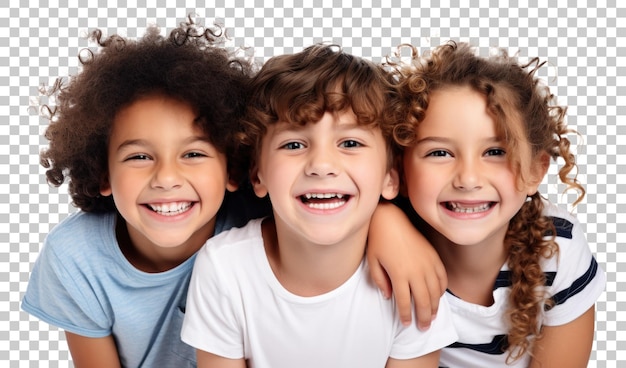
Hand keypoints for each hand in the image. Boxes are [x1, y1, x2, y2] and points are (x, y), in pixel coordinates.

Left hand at [367, 202, 446, 329]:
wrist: (391, 220)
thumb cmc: (378, 240)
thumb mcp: (372, 262)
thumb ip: (379, 281)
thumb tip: (388, 296)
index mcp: (399, 274)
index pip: (404, 302)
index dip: (406, 315)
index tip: (406, 324)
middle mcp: (415, 270)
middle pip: (424, 301)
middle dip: (424, 317)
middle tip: (424, 327)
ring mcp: (427, 263)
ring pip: (436, 291)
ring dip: (435, 306)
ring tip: (433, 316)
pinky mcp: (433, 256)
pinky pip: (442, 277)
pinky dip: (442, 289)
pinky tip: (439, 296)